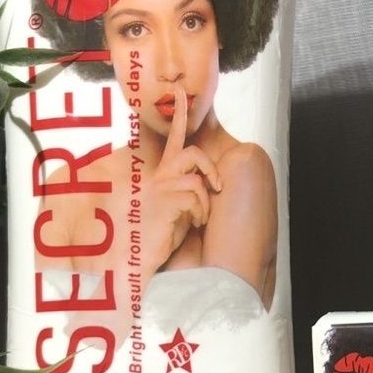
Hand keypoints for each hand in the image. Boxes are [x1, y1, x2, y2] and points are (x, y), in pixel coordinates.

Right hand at [142, 87, 221, 271]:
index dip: (180, 116)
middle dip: (206, 160)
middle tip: (213, 176)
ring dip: (206, 195)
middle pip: (189, 151)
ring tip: (201, 220)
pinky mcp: (161, 203)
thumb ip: (192, 191)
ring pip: (194, 168)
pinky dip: (201, 209)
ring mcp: (160, 193)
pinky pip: (192, 190)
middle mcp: (162, 186)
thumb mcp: (190, 218)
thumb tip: (207, 183)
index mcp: (169, 186)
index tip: (181, 91)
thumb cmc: (188, 255)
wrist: (184, 281)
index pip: (175, 143)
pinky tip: (193, 228)